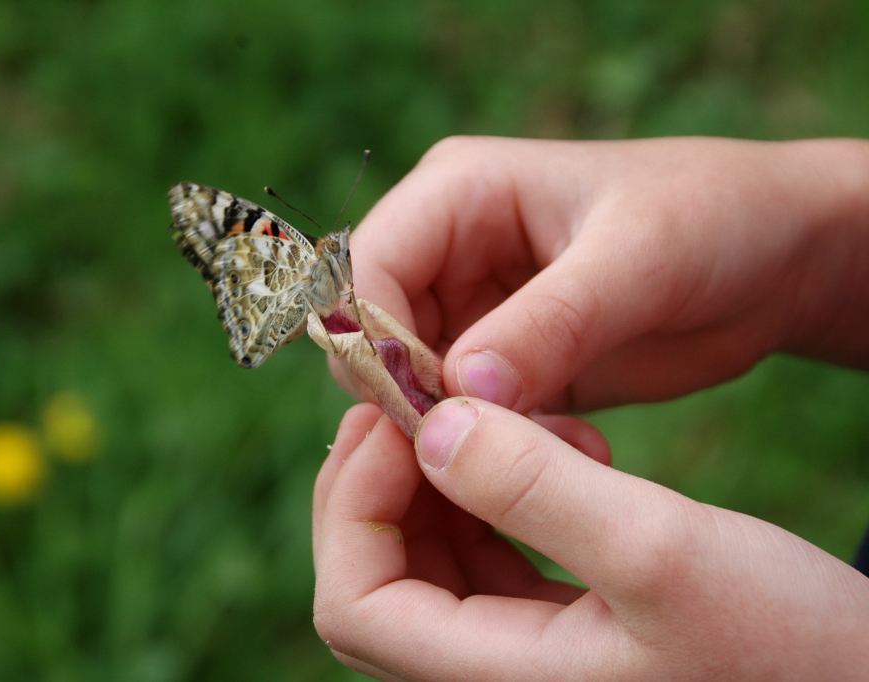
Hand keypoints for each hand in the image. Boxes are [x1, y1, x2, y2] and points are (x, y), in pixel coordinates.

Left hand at [313, 401, 868, 680]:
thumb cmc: (791, 648)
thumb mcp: (662, 551)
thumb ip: (535, 489)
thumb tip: (429, 428)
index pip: (355, 601)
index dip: (354, 500)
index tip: (402, 411)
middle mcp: (491, 681)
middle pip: (377, 576)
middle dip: (389, 478)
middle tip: (432, 395)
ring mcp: (521, 661)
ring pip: (429, 561)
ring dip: (447, 479)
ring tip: (519, 420)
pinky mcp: (556, 632)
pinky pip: (485, 558)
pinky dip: (495, 497)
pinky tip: (558, 452)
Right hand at [342, 136, 868, 411]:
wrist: (777, 257)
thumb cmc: (712, 220)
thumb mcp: (637, 262)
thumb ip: (548, 324)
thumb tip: (461, 393)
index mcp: (455, 194)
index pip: (366, 270)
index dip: (378, 344)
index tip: (430, 414)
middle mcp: (448, 251)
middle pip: (376, 339)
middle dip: (419, 400)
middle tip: (496, 448)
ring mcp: (473, 310)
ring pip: (416, 388)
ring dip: (469, 430)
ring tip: (561, 447)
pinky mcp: (505, 363)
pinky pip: (469, 416)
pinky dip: (505, 445)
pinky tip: (579, 447)